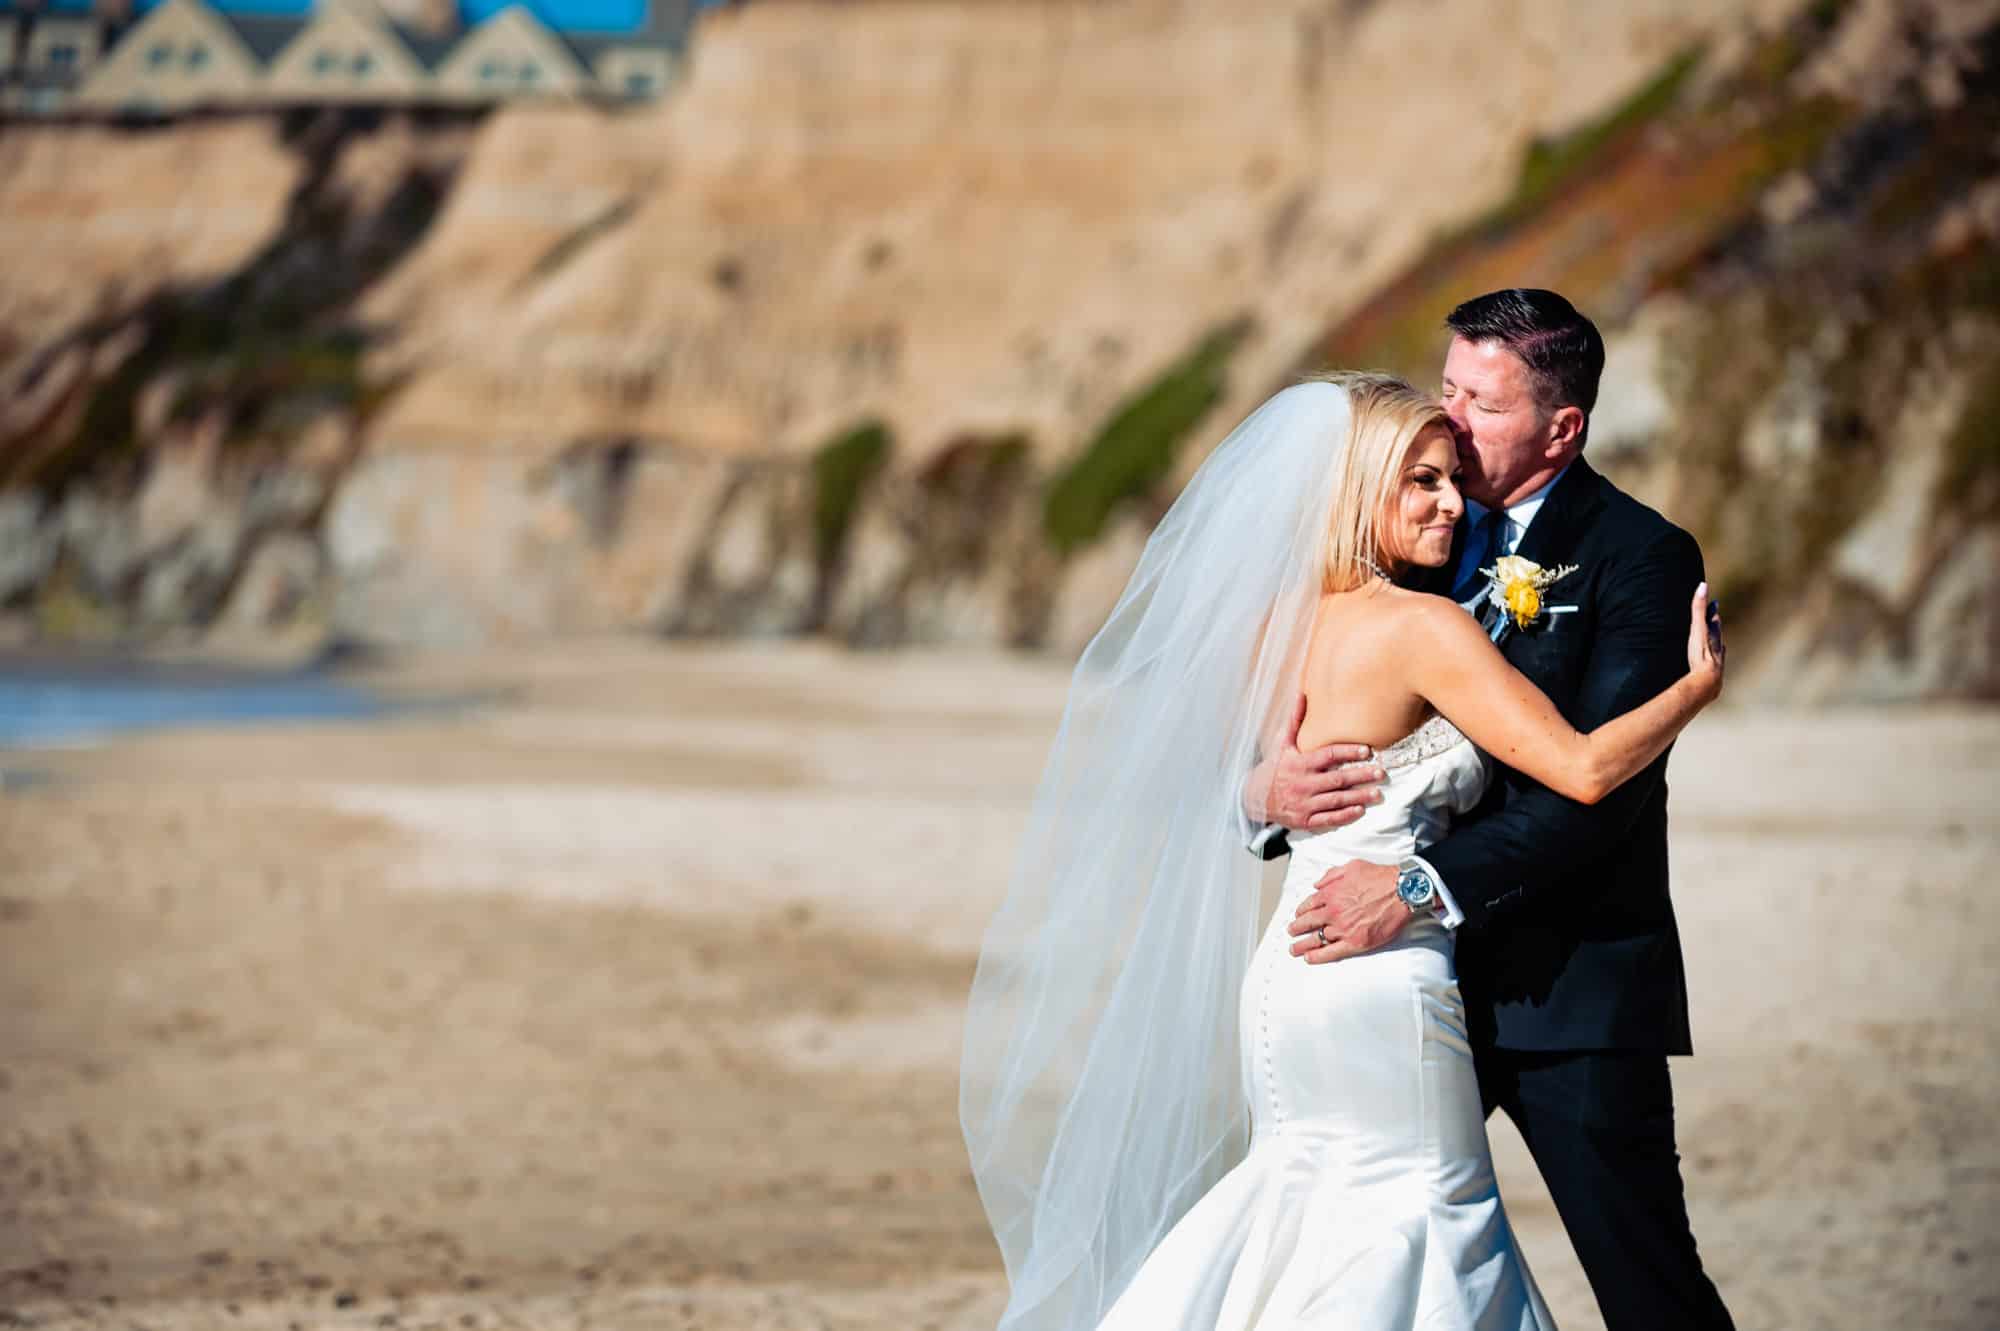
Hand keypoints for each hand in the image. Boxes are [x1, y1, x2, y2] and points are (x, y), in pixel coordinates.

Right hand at [1245, 694, 1384, 831]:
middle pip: (1337, 779)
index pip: (1327, 756)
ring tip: (1377, 793)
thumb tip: (1302, 694)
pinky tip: (1359, 810)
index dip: (1347, 752)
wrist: (1255, 798)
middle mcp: (1303, 784)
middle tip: (1380, 772)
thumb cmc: (1275, 768)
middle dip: (1360, 776)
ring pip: (1336, 800)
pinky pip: (1328, 819)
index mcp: (1299, 763)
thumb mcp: (1282, 744)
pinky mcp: (1305, 820)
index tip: (1367, 750)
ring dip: (1358, 796)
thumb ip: (1295, 721)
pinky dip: (1344, 816)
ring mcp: (1304, 803)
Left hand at [1286, 859, 1409, 962]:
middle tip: (1291, 933)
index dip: (1301, 912)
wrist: (1401, 891)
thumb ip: (1331, 875)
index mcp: (1330, 893)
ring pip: (1316, 939)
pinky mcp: (1355, 942)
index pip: (1309, 905)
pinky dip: (1318, 957)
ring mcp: (1343, 929)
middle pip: (1308, 923)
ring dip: (1302, 945)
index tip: (1298, 916)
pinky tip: (1309, 959)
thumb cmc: (1380, 877)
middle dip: (1296, 929)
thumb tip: (1317, 884)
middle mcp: (1333, 912)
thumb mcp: (1351, 866)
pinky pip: (1332, 952)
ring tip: (1294, 950)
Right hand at [1686, 581, 1724, 700]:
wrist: (1706, 683)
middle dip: (1716, 627)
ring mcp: (1716, 663)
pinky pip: (1714, 667)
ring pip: (1718, 652)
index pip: (1714, 621)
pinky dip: (1714, 663)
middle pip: (1718, 635)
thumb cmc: (1701, 655)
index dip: (1713, 612)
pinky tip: (1714, 667)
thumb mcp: (1698, 629)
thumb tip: (1703, 585)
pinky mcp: (1712, 676)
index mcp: (1714, 638)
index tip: (1715, 603)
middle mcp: (1718, 649)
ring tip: (1719, 644)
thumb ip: (1698, 609)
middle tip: (1716, 619)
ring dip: (1717, 646)